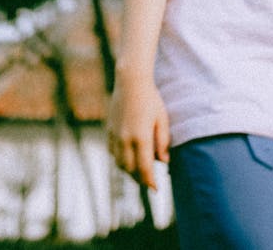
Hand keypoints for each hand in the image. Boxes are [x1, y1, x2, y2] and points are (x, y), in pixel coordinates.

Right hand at [107, 68, 170, 189]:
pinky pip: (113, 153)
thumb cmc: (151, 99)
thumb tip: (164, 162)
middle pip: (130, 170)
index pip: (144, 169)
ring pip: (120, 164)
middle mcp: (125, 139)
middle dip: (140, 179)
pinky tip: (129, 157)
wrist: (130, 82)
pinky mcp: (109, 131)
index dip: (150, 181)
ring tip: (139, 171)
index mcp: (141, 137)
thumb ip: (163, 141)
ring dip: (129, 171)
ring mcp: (115, 136)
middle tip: (148, 181)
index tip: (156, 189)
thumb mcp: (162, 119)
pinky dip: (120, 159)